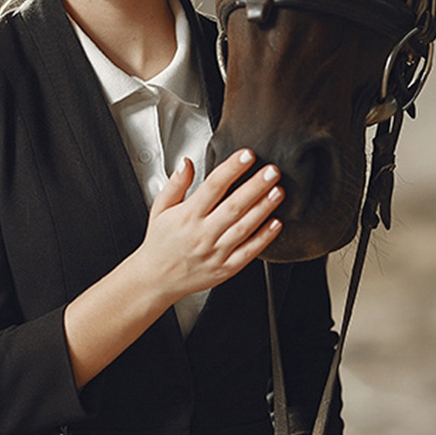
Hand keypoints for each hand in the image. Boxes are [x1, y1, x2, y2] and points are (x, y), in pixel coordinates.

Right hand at [137, 149, 283, 303]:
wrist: (157, 280)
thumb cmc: (161, 242)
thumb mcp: (160, 208)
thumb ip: (176, 184)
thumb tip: (187, 162)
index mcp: (187, 216)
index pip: (213, 186)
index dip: (231, 169)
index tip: (247, 155)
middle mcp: (203, 233)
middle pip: (234, 206)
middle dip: (255, 186)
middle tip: (272, 170)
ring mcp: (216, 252)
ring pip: (244, 227)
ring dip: (263, 209)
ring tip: (278, 191)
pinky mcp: (226, 268)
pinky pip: (248, 252)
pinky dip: (264, 238)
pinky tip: (276, 223)